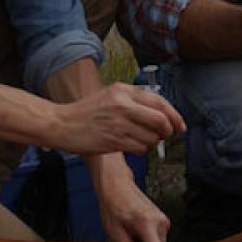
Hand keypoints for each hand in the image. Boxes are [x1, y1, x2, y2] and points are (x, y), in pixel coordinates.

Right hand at [50, 82, 184, 155]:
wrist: (62, 124)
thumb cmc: (86, 112)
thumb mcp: (110, 96)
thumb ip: (134, 101)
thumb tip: (162, 114)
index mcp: (123, 91)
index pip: (159, 101)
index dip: (174, 115)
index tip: (180, 125)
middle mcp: (122, 104)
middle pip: (161, 120)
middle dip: (168, 131)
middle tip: (165, 135)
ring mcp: (118, 123)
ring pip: (152, 137)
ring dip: (152, 143)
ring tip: (142, 141)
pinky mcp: (113, 140)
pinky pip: (140, 148)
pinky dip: (141, 150)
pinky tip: (132, 146)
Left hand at [91, 153, 169, 241]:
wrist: (117, 185)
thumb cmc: (113, 206)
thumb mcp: (113, 232)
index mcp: (147, 223)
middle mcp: (160, 221)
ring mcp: (164, 220)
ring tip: (131, 236)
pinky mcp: (164, 221)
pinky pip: (158, 238)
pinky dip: (148, 239)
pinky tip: (136, 232)